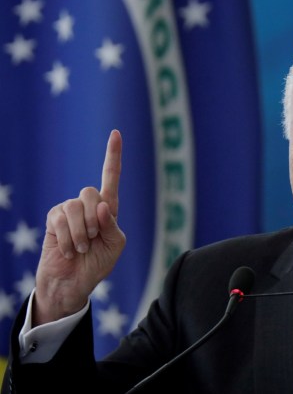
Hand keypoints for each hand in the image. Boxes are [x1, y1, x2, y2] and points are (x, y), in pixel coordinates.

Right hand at [34, 130, 126, 325]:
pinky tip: (68, 250)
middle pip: (91, 192)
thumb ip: (112, 225)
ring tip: (81, 247)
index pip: (111, 177)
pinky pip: (60, 219)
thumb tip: (103, 205)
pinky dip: (68, 238)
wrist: (74, 283)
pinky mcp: (52, 219)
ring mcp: (68, 211)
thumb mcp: (114, 246)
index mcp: (108, 208)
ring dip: (81, 231)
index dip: (113, 155)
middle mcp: (88, 205)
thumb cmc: (98, 264)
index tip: (116, 133)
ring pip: (75, 205)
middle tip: (93, 238)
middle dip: (94, 218)